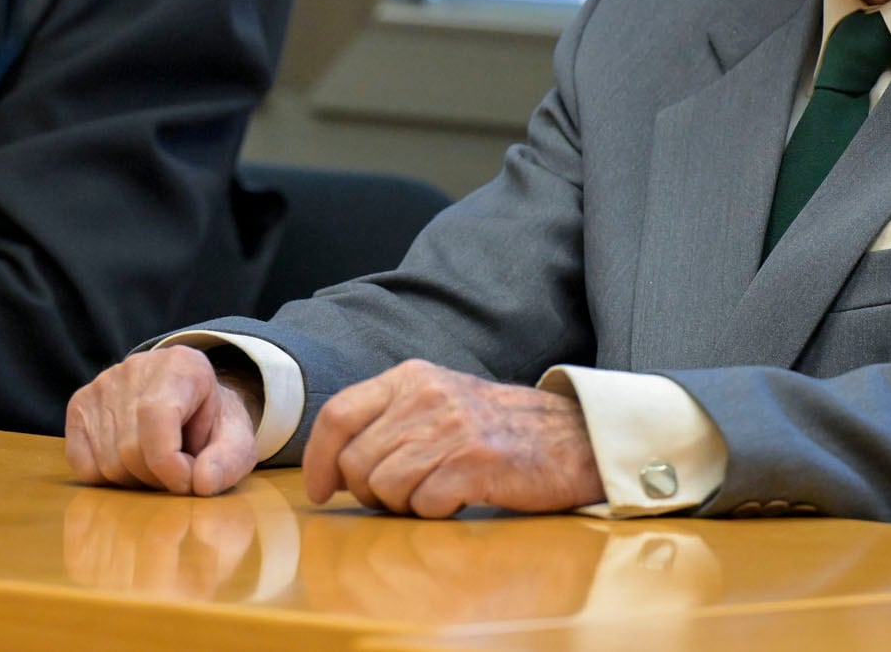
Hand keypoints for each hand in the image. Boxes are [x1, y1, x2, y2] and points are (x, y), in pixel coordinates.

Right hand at [64, 345, 259, 496]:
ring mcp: (102, 384)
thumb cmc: (213, 426)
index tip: (187, 483)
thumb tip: (202, 482)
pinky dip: (109, 480)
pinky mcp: (79, 405)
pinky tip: (132, 464)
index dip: (169, 462)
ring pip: (108, 463)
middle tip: (179, 473)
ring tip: (159, 464)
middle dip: (158, 477)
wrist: (190, 405)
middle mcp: (136, 367)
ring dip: (137, 481)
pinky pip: (84, 466)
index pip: (156, 416)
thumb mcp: (237, 442)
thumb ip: (228, 462)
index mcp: (182, 365)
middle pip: (130, 448)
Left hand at [302, 360, 603, 517]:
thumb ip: (388, 421)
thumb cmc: (497, 429)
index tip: (321, 490)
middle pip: (356, 461)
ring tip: (436, 492)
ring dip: (404, 505)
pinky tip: (460, 498)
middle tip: (400, 497)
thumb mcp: (438, 401)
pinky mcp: (476, 464)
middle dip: (368, 492)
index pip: (337, 414)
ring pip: (386, 487)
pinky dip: (436, 513)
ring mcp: (452, 429)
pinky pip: (425, 505)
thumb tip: (334, 467)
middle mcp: (426, 397)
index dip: (318, 458)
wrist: (573, 437)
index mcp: (411, 378)